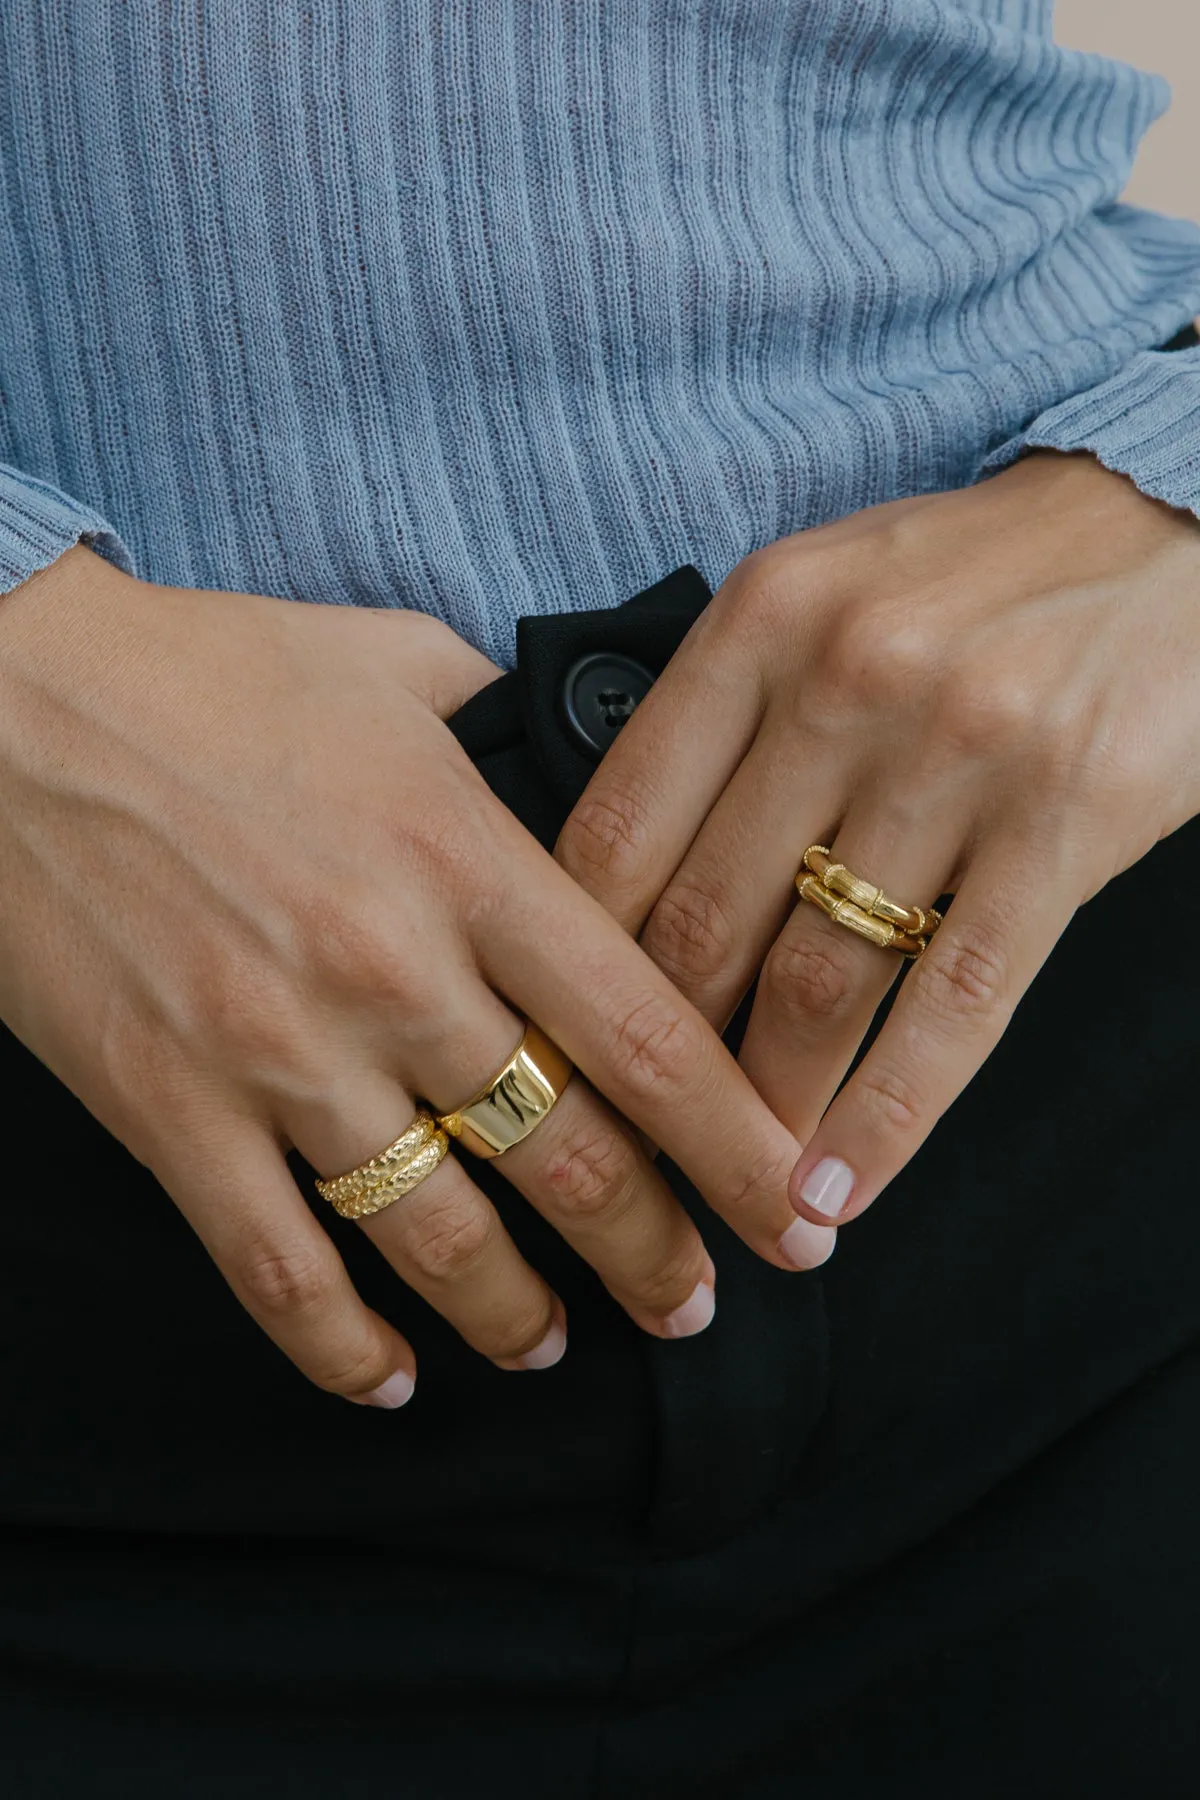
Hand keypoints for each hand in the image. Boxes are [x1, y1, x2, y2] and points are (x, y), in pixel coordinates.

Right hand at [0, 550, 832, 1407]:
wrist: (5, 699)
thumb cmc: (203, 668)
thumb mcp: (391, 656)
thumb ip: (506, 712)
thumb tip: (572, 733)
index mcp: (467, 860)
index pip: (648, 1037)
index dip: (739, 1146)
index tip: (796, 1212)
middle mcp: (395, 971)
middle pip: (569, 1156)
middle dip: (655, 1253)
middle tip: (700, 1304)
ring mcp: (280, 1052)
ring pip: (439, 1232)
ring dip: (517, 1310)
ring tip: (559, 1345)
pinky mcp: (172, 1107)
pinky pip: (277, 1265)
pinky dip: (339, 1344)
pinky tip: (392, 1375)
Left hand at [557, 452, 1199, 1229]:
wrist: (1166, 521)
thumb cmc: (971, 575)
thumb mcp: (819, 594)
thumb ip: (720, 714)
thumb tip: (625, 885)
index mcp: (759, 621)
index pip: (618, 827)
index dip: (574, 964)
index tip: (562, 1046)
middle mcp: (845, 680)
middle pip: (707, 920)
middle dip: (658, 1060)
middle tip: (635, 1143)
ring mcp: (960, 752)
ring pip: (822, 979)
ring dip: (767, 1110)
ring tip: (736, 1188)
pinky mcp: (1066, 818)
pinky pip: (956, 1003)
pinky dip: (888, 1117)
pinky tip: (841, 1187)